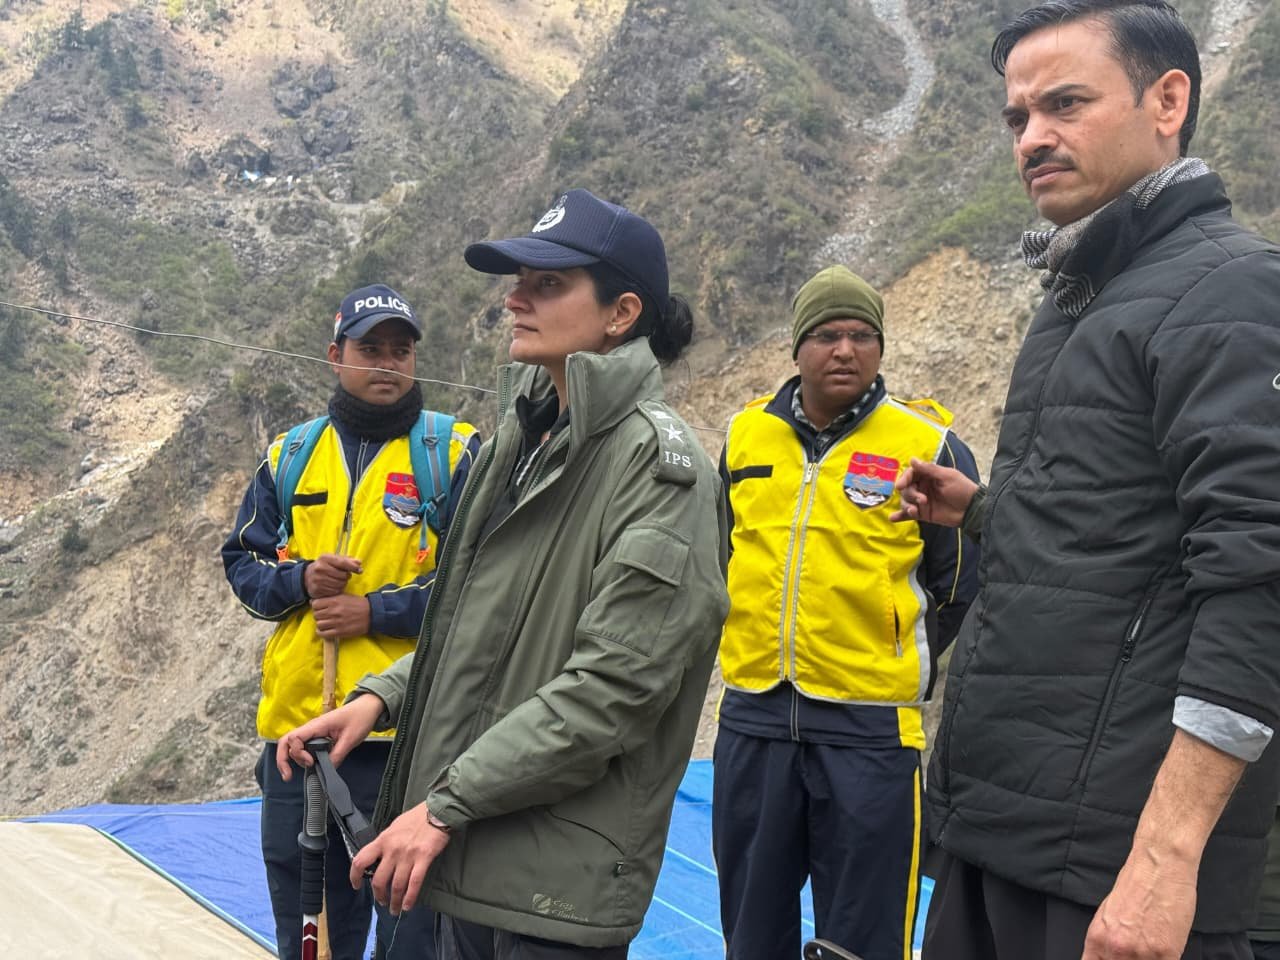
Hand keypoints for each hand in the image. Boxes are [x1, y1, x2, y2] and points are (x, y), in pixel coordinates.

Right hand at [275, 693, 384, 778]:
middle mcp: (311, 728)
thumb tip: (326, 771)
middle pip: (286, 742)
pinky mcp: (318, 735)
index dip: (297, 753)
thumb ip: (337, 755)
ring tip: (310, 767)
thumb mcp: (350, 739)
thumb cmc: (360, 718)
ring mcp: (314, 731)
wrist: (368, 707)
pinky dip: (302, 756)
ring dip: (296, 759)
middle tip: (288, 776)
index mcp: (317, 725)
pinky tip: (310, 765)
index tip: (311, 762)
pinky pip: (304, 746)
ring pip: (294, 745)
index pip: (293, 738)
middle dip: (283, 759)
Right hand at [304, 553, 362, 598]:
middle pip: (343, 575)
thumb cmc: (324, 566)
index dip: (353, 567)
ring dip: (343, 583)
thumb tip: (359, 562)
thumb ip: (347, 560)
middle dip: (347, 576)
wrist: (307, 576)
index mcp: (324, 558)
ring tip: (339, 580)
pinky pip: (335, 592)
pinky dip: (338, 590)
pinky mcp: (317, 590)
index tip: (360, 570)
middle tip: (345, 576)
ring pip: (340, 585)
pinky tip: (335, 586)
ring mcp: (317, 580)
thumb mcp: (333, 559)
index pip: (343, 563)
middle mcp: (319, 568)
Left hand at [311, 594, 371, 639]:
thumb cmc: (358, 604)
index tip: (320, 608)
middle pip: (316, 615)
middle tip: (324, 616)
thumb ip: (330, 598)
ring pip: (319, 624)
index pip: (315, 604)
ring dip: (321, 624)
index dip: (316, 606)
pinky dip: (321, 633)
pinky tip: (325, 630)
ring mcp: (336, 622)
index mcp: (334, 601)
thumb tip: (313, 601)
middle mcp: (334, 611)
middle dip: (319, 615)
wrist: (371, 614)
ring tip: (326, 623)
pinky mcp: (339, 632)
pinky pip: (323, 634)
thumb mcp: (344, 596)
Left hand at [351, 802, 450, 914]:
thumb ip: (385, 843)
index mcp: (383, 840)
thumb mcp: (394, 827)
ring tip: (395, 909)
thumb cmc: (416, 818)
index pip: (360, 861)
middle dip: (379, 895)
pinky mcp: (424, 858)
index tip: (357, 885)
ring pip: (396, 885)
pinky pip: (414, 883)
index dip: (354, 877)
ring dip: (394, 901)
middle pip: (379, 880)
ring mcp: (408, 855)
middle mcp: (392, 850)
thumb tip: (379, 858)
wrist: (437, 810)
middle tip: (382, 901)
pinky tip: (408, 906)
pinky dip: (410, 898)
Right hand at [889, 457, 976, 526]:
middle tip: (922, 500)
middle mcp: (923, 487)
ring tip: (915, 511)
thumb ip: (929, 469)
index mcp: (928, 475)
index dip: (904, 479)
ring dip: (907, 505)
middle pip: (906, 489)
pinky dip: (900, 516)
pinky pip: (908, 514)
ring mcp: (922, 501)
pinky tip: (892, 518)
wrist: (972, 510)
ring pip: (905, 501)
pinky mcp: (923, 514)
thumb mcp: (947, 476)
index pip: (910, 474)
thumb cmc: (962, 489)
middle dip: (910, 494)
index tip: (900, 486)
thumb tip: (912, 459)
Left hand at [1081, 850, 1196, 958]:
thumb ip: (1107, 942)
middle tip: (1137, 953)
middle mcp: (1116, 948)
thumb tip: (1110, 957)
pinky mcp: (1166, 954)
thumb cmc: (1136, 885)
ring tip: (1150, 950)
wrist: (1159, 866)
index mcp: (1097, 938)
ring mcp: (1142, 953)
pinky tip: (1165, 951)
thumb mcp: (1108, 915)